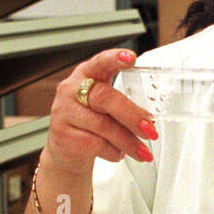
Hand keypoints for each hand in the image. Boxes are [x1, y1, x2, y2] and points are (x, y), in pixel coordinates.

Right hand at [43, 49, 157, 175]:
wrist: (65, 151)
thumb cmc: (89, 124)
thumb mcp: (103, 107)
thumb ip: (121, 104)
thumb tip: (150, 119)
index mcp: (85, 75)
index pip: (99, 62)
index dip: (114, 59)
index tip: (131, 58)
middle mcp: (70, 90)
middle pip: (104, 97)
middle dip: (132, 115)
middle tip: (150, 130)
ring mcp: (63, 112)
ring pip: (102, 125)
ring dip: (128, 141)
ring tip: (142, 151)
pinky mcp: (62, 135)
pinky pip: (95, 144)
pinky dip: (113, 152)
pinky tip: (118, 154)